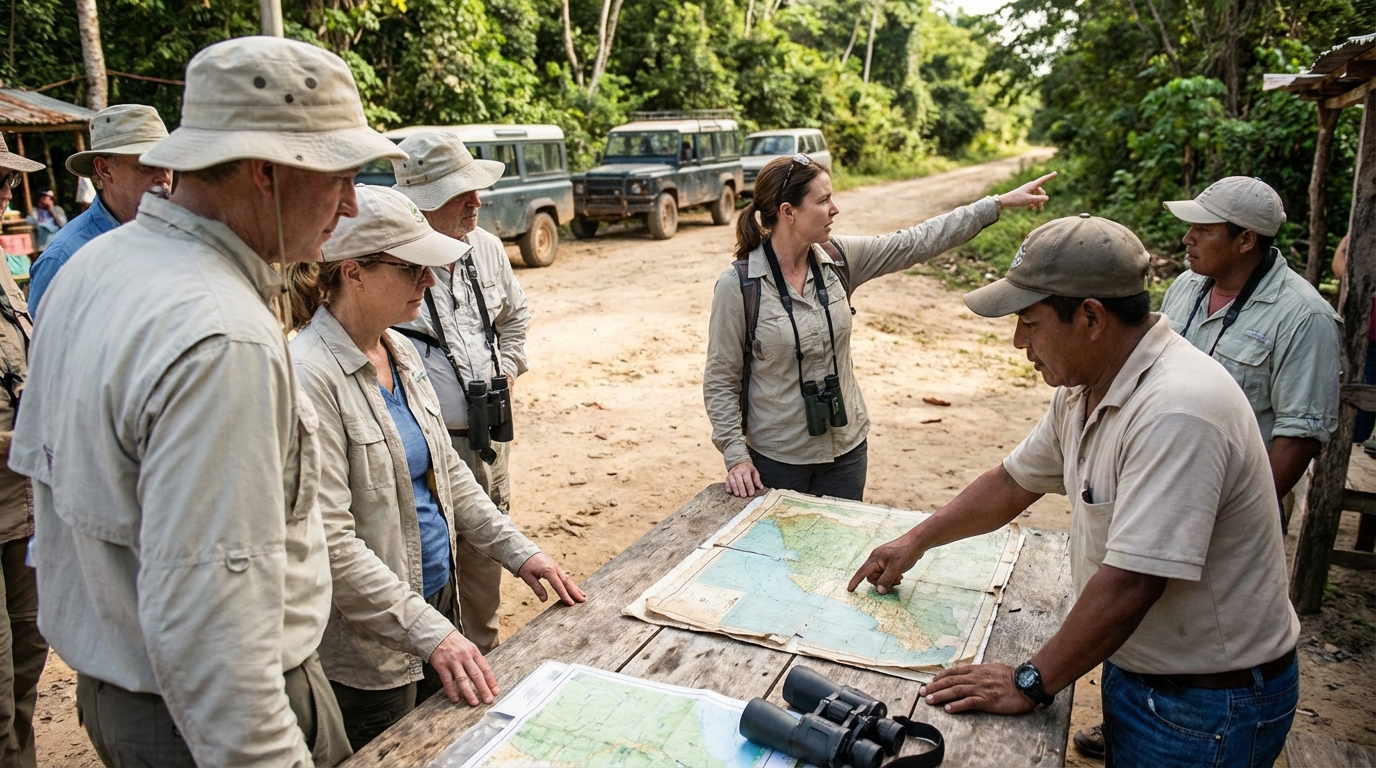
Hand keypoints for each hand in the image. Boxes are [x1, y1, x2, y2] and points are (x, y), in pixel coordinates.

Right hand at [428, 630, 498, 705]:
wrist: (436, 633)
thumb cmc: (454, 642)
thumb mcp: (468, 646)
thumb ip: (475, 660)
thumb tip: (484, 677)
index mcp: (473, 651)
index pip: (485, 668)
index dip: (491, 681)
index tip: (495, 691)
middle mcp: (464, 656)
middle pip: (476, 675)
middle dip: (483, 689)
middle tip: (488, 700)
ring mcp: (453, 661)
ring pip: (463, 679)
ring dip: (469, 693)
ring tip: (474, 702)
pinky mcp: (441, 665)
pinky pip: (447, 681)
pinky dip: (452, 691)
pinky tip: (456, 699)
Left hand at [517, 553, 586, 605]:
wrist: (524, 551)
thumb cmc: (525, 564)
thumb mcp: (528, 577)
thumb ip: (537, 588)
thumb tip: (544, 600)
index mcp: (548, 571)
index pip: (558, 585)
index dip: (565, 595)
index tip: (571, 604)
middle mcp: (555, 569)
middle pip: (567, 582)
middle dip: (575, 592)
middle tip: (583, 600)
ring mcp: (556, 567)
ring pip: (567, 579)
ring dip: (575, 588)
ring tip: (583, 596)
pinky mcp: (555, 567)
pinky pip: (564, 577)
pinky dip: (570, 584)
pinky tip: (574, 588)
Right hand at [725, 460, 763, 497]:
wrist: (739, 462)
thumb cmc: (748, 469)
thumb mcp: (754, 472)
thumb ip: (757, 480)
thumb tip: (761, 487)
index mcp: (745, 470)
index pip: (747, 480)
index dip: (750, 487)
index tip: (751, 493)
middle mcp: (737, 471)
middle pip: (739, 482)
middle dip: (742, 489)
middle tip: (744, 496)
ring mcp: (731, 473)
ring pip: (732, 482)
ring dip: (735, 489)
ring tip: (737, 495)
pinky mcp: (727, 476)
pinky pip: (727, 482)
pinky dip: (728, 487)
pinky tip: (729, 491)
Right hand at [847, 531, 924, 593]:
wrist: (917, 542)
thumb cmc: (906, 552)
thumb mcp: (896, 568)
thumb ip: (886, 580)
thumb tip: (879, 591)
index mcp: (874, 559)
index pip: (862, 572)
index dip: (855, 581)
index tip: (849, 590)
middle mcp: (877, 559)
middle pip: (873, 577)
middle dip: (882, 582)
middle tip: (895, 582)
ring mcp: (883, 560)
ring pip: (880, 576)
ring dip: (888, 580)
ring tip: (899, 578)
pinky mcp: (890, 561)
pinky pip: (886, 573)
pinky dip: (892, 577)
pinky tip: (900, 575)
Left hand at [918, 663, 1034, 714]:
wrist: (1026, 683)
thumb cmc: (1012, 677)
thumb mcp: (993, 668)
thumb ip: (981, 671)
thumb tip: (971, 673)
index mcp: (977, 670)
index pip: (954, 672)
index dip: (940, 677)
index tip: (930, 681)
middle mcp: (976, 678)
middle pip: (950, 681)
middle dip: (934, 686)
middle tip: (922, 692)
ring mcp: (981, 688)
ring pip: (956, 691)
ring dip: (940, 696)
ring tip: (929, 700)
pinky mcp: (987, 700)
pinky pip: (969, 703)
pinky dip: (957, 705)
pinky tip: (948, 709)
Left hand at [997, 172, 1056, 211]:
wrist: (1005, 201)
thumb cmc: (1017, 199)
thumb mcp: (1029, 200)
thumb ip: (1039, 199)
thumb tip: (1047, 198)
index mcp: (1032, 185)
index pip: (1043, 180)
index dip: (1050, 176)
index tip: (1056, 173)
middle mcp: (1031, 187)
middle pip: (1041, 192)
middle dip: (1042, 200)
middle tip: (1041, 209)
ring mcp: (1028, 191)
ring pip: (1036, 197)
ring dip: (1037, 203)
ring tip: (1034, 210)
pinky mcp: (1025, 195)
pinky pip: (1032, 199)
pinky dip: (1032, 204)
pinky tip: (1029, 209)